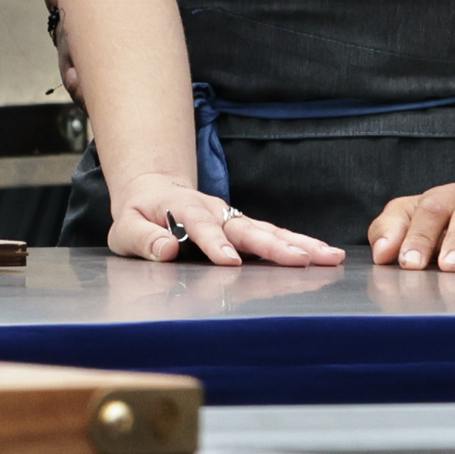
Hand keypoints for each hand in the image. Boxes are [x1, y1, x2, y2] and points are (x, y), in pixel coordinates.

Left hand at [110, 184, 345, 267]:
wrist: (154, 191)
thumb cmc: (139, 215)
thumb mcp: (125, 227)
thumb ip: (142, 239)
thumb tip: (166, 249)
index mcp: (182, 210)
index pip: (199, 227)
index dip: (214, 243)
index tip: (229, 262)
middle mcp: (215, 211)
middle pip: (246, 228)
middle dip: (273, 245)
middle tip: (300, 260)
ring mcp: (233, 218)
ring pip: (268, 230)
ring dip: (299, 244)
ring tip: (328, 257)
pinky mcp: (245, 227)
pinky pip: (275, 234)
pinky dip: (301, 244)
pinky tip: (326, 255)